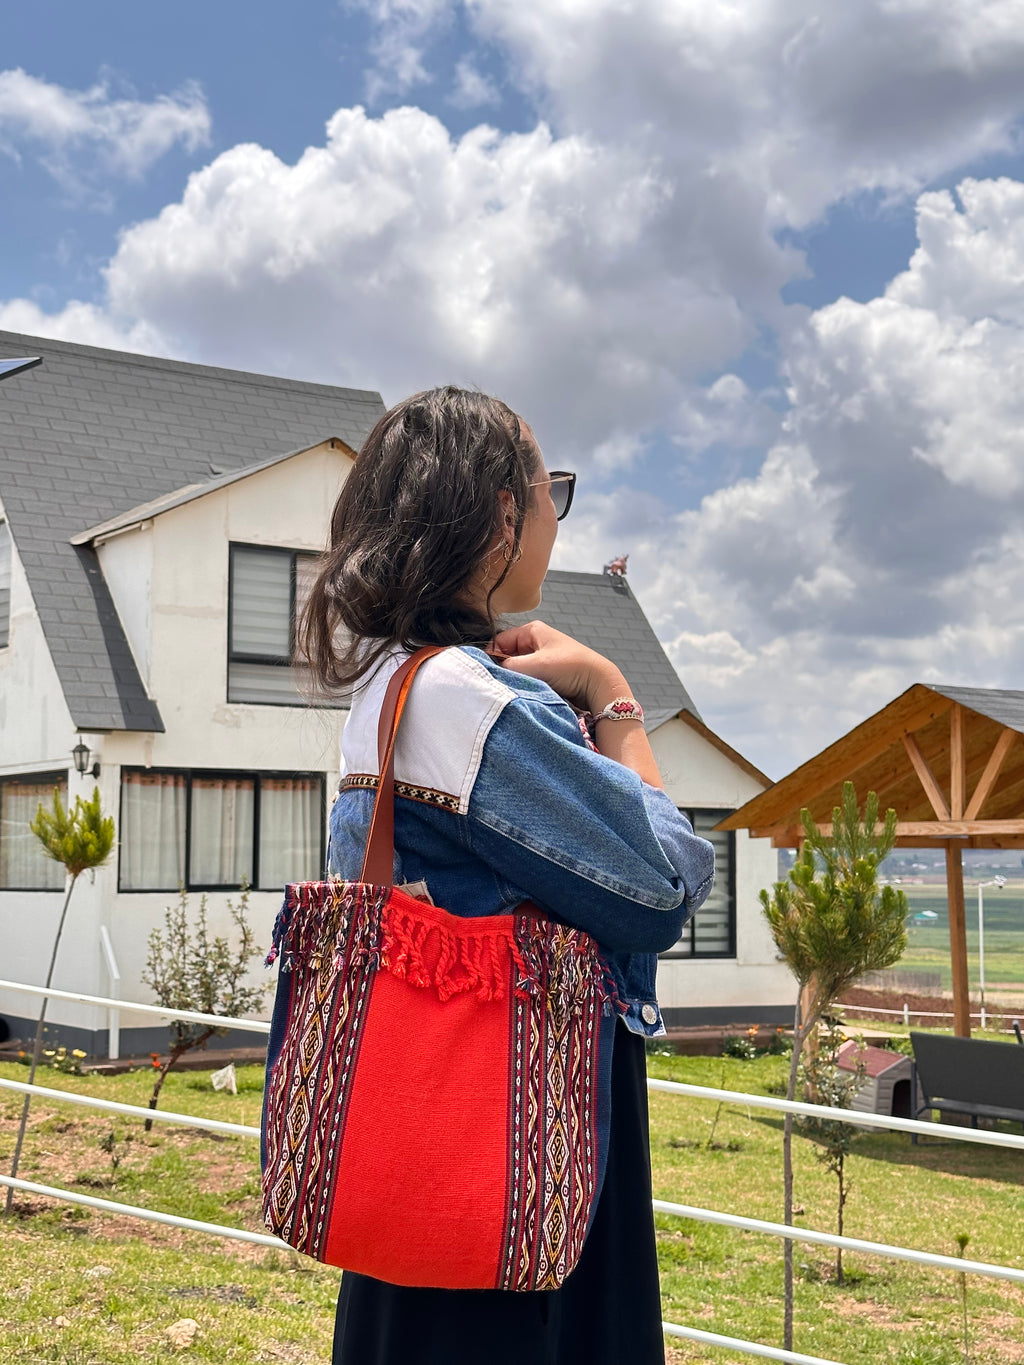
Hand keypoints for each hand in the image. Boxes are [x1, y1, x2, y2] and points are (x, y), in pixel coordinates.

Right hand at [490, 621, 628, 711]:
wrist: (598, 684)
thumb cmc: (571, 668)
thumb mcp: (535, 665)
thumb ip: (508, 667)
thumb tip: (490, 673)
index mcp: (532, 631)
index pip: (498, 642)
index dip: (490, 657)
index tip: (487, 674)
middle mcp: (535, 642)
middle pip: (506, 657)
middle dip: (503, 670)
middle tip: (500, 684)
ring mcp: (541, 659)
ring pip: (516, 670)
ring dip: (515, 680)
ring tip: (515, 689)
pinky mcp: (546, 674)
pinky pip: (527, 679)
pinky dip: (524, 686)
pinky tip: (524, 693)